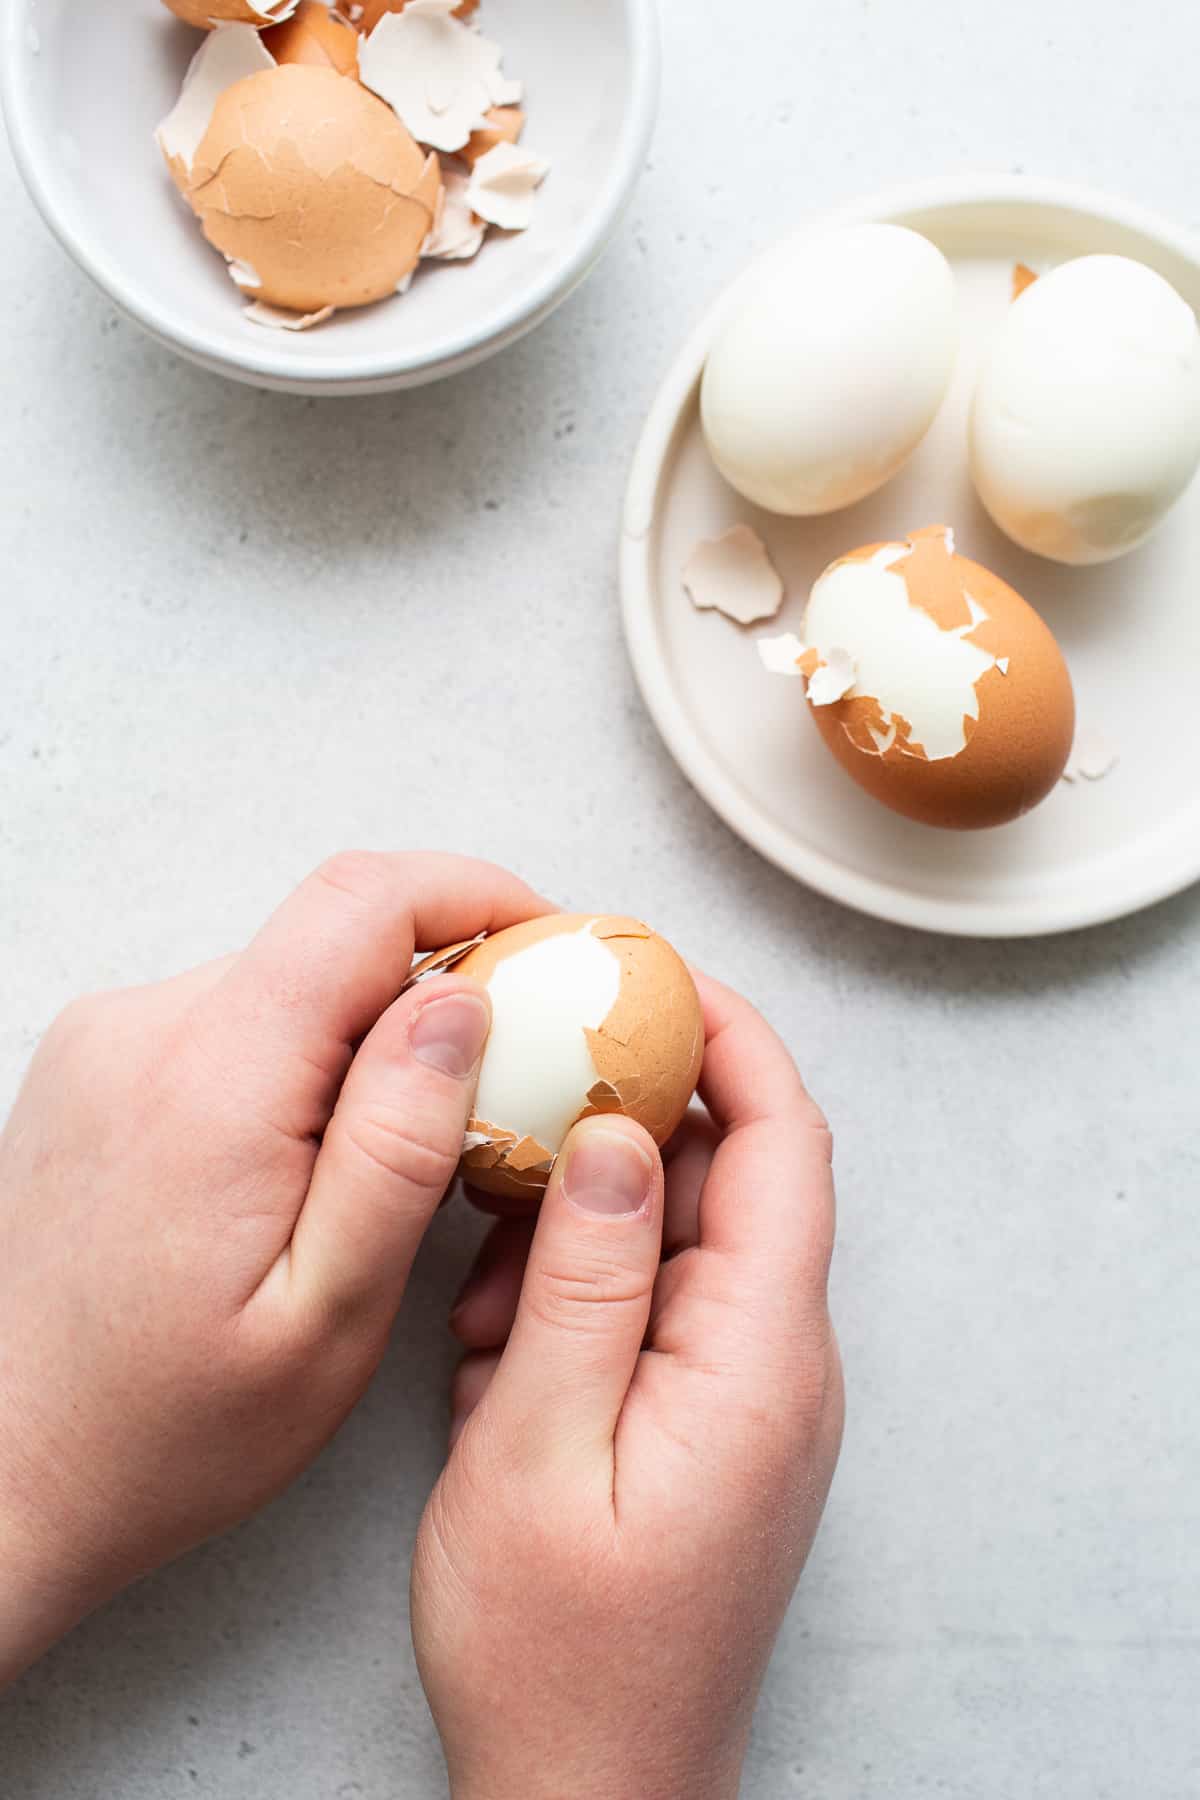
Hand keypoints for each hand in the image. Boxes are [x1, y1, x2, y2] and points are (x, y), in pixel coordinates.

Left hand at [0, 850, 548, 1686]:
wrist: (8, 1471)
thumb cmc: (169, 1428)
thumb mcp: (329, 1317)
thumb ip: (400, 1146)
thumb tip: (462, 1002)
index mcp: (212, 1080)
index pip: (363, 899)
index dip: (476, 894)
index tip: (547, 946)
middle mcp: (143, 1030)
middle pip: (331, 937)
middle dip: (437, 986)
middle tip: (503, 1085)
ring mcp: (106, 1041)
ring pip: (287, 980)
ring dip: (364, 1035)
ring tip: (395, 1155)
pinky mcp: (94, 1066)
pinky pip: (232, 1020)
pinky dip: (298, 1060)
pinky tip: (310, 1164)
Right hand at [412, 974, 843, 1799]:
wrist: (588, 1796)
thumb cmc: (557, 1653)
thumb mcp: (535, 1450)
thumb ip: (584, 1281)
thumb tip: (618, 1132)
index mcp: (758, 1355)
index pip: (781, 1143)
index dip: (730, 1038)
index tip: (653, 970)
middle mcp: (776, 1361)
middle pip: (726, 1176)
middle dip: (626, 1122)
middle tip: (525, 1090)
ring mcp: (744, 1393)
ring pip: (676, 1237)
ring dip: (583, 1222)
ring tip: (489, 1274)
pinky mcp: (703, 1420)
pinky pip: (652, 1304)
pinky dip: (577, 1289)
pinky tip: (499, 1338)